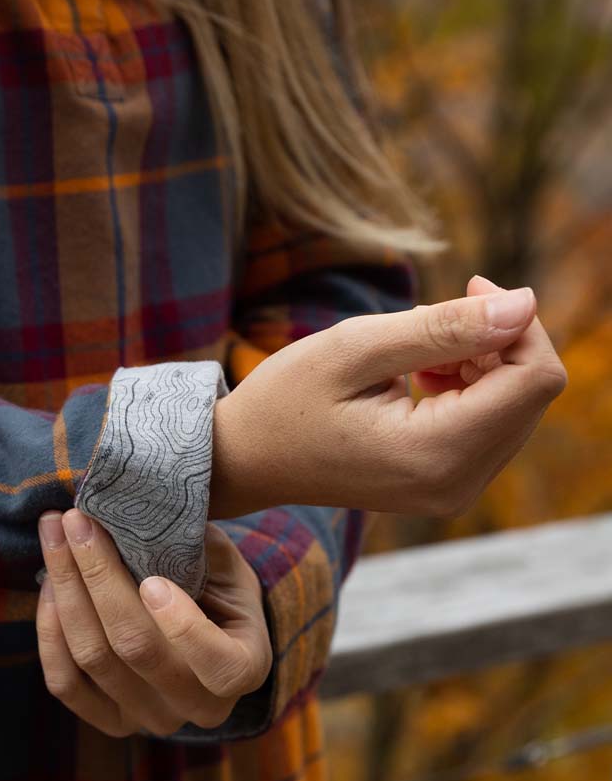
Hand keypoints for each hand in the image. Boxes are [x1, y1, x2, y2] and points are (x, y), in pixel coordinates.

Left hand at [35, 511, 271, 737]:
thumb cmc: (216, 582)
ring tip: (54, 535)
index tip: (152, 579)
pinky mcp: (110, 721)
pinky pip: (65, 683)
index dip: (183, 627)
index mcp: (244, 667)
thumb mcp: (221, 560)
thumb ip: (190, 545)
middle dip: (99, 576)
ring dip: (66, 589)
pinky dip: (50, 632)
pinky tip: (49, 586)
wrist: (202, 624)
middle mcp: (200, 706)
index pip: (219, 666)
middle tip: (77, 520)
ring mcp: (152, 719)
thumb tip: (133, 506)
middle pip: (136, 648)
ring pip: (94, 659)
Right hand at [210, 274, 567, 520]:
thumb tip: (525, 304)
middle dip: (497, 342)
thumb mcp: (357, 347)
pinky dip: (470, 388)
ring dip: (482, 364)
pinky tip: (422, 377)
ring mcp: (453, 492)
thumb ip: (445, 327)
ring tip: (416, 353)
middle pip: (531, 393)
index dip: (517, 322)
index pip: (533, 379)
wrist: (245, 459)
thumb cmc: (286, 399)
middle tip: (433, 316)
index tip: (468, 288)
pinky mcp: (447, 487)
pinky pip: (493, 426)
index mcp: (433, 455)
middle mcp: (455, 486)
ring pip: (516, 407)